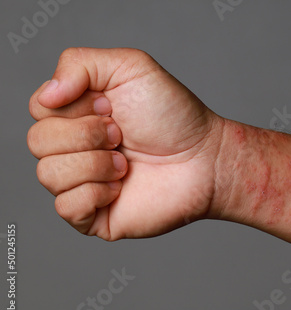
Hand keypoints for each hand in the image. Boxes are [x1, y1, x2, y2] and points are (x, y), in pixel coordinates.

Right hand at [28, 48, 223, 240]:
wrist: (204, 158)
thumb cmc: (174, 116)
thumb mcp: (131, 67)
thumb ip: (79, 63)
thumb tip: (46, 95)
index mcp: (77, 115)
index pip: (39, 108)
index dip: (75, 107)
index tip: (112, 107)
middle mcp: (74, 149)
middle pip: (37, 142)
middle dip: (88, 134)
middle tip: (122, 136)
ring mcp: (82, 183)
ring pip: (48, 175)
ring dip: (96, 163)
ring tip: (126, 162)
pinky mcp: (93, 216)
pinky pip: (66, 207)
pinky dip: (96, 193)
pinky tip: (122, 187)